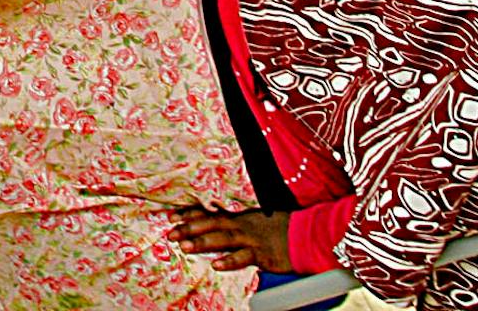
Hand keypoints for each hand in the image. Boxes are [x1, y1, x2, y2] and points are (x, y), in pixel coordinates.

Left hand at [170, 206, 292, 273]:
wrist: (307, 235)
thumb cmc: (280, 228)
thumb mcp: (255, 220)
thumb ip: (236, 222)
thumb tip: (214, 224)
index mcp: (239, 215)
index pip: (210, 212)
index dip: (189, 214)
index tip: (170, 217)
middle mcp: (242, 224)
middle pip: (211, 223)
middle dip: (190, 227)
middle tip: (170, 233)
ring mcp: (252, 238)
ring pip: (224, 238)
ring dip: (204, 242)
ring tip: (185, 247)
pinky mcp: (263, 254)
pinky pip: (244, 258)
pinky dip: (230, 261)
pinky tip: (216, 265)